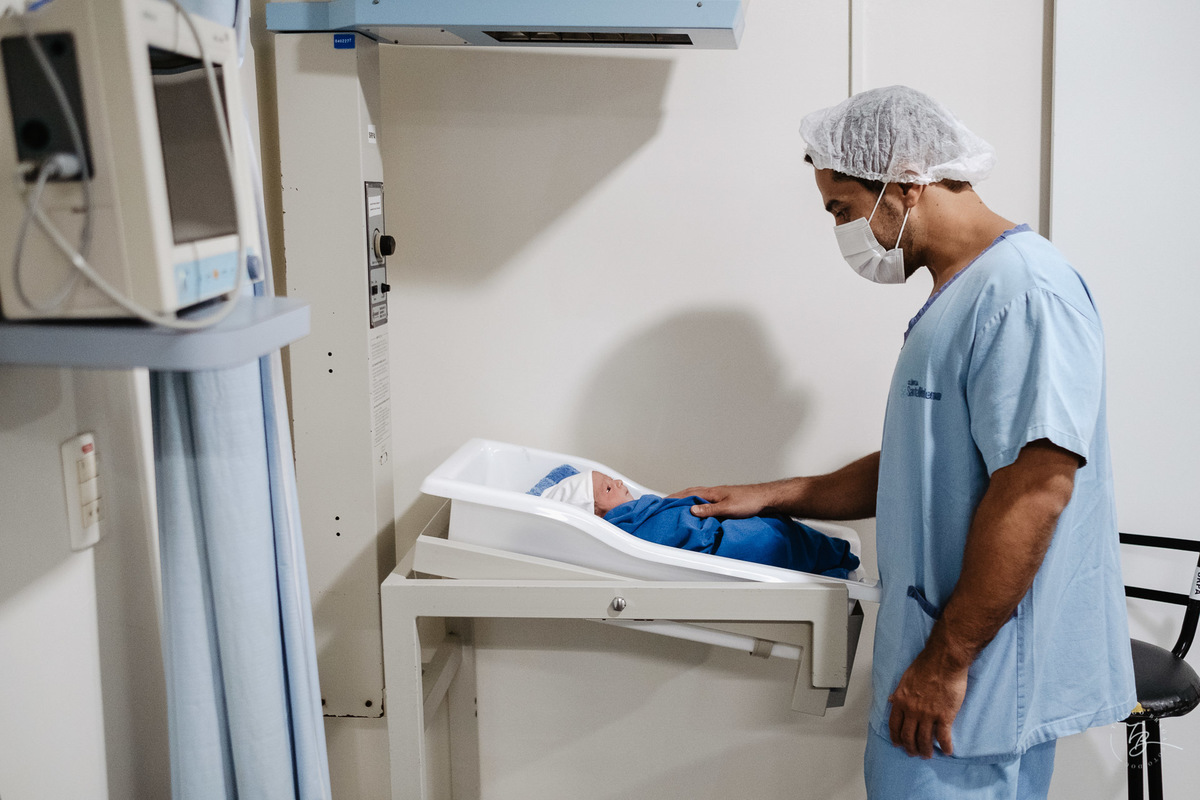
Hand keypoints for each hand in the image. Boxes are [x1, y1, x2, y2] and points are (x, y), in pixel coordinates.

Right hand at [665, 484, 770, 518]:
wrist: (766, 498)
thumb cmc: (750, 501)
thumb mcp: (727, 508)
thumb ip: (709, 510)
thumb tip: (691, 509)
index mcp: (711, 492)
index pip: (687, 494)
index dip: (673, 498)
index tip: (662, 502)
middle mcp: (713, 492)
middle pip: (690, 492)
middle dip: (676, 497)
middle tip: (665, 503)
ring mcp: (719, 495)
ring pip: (697, 495)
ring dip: (685, 499)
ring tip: (677, 505)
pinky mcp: (724, 499)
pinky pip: (705, 499)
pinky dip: (696, 502)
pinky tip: (698, 507)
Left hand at [887, 643, 968, 758]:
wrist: (943, 661)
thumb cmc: (925, 665)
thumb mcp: (905, 678)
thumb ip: (899, 692)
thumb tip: (891, 700)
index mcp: (901, 700)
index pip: (894, 724)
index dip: (896, 737)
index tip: (898, 744)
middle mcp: (912, 710)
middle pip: (908, 736)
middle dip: (910, 748)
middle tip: (914, 753)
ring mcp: (928, 715)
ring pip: (924, 740)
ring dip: (926, 750)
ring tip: (928, 755)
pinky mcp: (944, 716)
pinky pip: (943, 737)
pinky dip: (945, 747)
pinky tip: (947, 751)